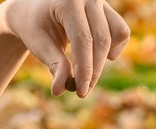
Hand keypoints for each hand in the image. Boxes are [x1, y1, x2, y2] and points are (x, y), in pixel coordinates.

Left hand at [1, 0, 129, 97]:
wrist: (34, 8)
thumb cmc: (34, 25)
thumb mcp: (39, 44)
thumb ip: (54, 65)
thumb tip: (60, 90)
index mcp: (68, 0)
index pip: (83, 39)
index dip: (85, 68)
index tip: (82, 92)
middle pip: (101, 39)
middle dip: (94, 70)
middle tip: (82, 91)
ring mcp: (100, 1)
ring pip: (118, 34)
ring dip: (105, 57)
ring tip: (86, 66)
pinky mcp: (107, 9)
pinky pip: (121, 31)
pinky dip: (112, 48)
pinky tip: (93, 52)